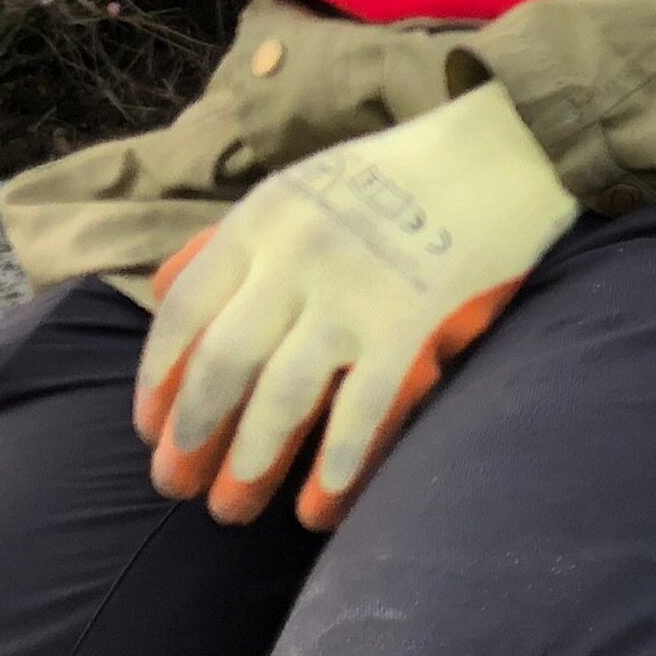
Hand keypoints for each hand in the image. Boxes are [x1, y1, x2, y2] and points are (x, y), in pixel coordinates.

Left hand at [133, 84, 578, 529]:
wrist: (504, 148)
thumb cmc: (398, 173)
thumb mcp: (302, 185)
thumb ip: (241, 238)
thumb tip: (163, 290)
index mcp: (261, 219)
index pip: (184, 313)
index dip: (159, 380)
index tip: (151, 429)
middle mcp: (295, 254)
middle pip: (223, 363)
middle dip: (192, 434)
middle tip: (174, 486)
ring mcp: (354, 288)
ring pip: (282, 394)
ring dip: (250, 460)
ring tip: (232, 507)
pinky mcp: (411, 317)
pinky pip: (364, 404)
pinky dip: (338, 459)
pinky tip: (321, 502)